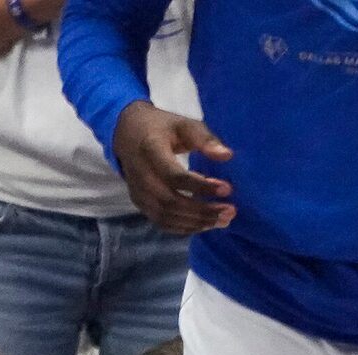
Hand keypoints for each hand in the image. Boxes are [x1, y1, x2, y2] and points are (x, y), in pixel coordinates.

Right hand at [112, 100, 233, 235]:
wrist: (127, 135)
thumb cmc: (161, 128)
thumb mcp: (184, 124)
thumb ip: (205, 139)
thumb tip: (227, 156)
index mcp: (151, 151)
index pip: (175, 176)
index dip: (201, 186)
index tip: (228, 189)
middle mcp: (141, 176)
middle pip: (170, 202)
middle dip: (202, 211)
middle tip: (230, 211)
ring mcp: (138, 193)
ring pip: (166, 217)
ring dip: (196, 222)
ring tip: (223, 220)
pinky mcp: (140, 204)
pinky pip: (162, 222)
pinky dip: (184, 227)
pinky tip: (204, 223)